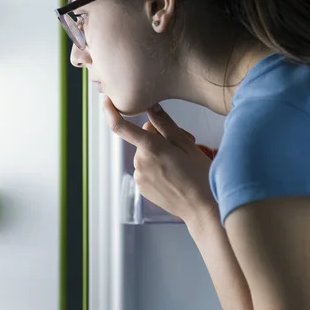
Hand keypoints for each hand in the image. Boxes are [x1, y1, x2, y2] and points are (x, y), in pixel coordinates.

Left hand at [103, 97, 216, 222]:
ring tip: (180, 163)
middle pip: (144, 138)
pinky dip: (156, 167)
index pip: (121, 127)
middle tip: (184, 144)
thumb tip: (151, 106)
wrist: (202, 208)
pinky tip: (173, 175)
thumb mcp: (186, 144)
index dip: (110, 112)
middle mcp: (140, 161)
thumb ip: (165, 124)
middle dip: (160, 138)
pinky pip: (146, 169)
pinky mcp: (141, 187)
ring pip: (146, 153)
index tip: (106, 102)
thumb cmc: (199, 174)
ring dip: (159, 153)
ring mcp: (139, 176)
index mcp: (151, 147)